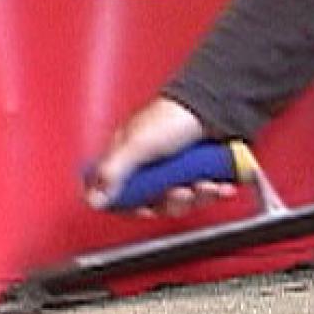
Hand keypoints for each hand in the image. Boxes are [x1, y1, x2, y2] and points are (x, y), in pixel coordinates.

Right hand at [86, 97, 236, 216]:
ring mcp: (179, 171)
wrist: (217, 104)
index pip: (122, 195)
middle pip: (157, 204)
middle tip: (181, 191)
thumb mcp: (137, 144)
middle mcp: (153, 167)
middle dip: (172, 202)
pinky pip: (208, 194)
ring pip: (184, 201)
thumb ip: (113, 173)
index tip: (146, 208)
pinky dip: (215, 192)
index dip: (133, 207)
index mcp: (130, 159)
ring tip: (205, 183)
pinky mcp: (203, 172)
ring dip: (197, 197)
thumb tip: (93, 199)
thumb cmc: (175, 115)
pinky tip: (220, 185)